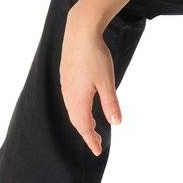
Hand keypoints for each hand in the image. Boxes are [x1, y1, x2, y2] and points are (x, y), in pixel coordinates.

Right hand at [60, 6, 122, 155]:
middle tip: (97, 142)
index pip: (84, 126)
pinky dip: (78, 109)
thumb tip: (116, 124)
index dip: (91, 140)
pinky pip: (70, 100)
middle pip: (77, 120)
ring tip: (93, 127)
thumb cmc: (95, 55)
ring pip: (73, 110)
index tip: (98, 151)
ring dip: (82, 121)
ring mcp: (66, 85)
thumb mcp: (107, 81)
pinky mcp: (66, 77)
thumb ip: (111, 104)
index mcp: (78, 99)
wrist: (80, 31)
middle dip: (87, 133)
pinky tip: (84, 106)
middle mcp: (69, 94)